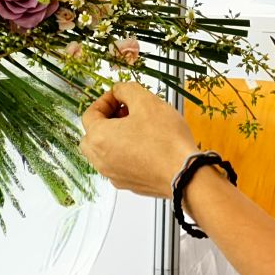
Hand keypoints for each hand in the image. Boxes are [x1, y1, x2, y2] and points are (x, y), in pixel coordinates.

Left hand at [80, 81, 200, 199]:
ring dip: (116, 137)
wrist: (185, 174)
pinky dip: (126, 153)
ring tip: (138, 127)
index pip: (90, 114)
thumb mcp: (146, 101)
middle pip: (92, 135)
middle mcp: (101, 160)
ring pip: (105, 152)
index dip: (106, 100)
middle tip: (126, 111)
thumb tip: (120, 90)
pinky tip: (146, 145)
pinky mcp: (128, 184)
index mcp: (99, 138)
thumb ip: (127, 90)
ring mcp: (114, 175)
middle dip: (107, 120)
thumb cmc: (166, 140)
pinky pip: (119, 164)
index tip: (120, 96)